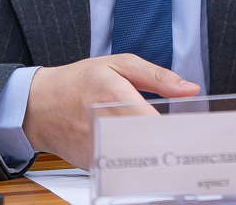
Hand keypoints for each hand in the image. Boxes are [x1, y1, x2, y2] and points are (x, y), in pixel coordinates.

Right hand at [23, 54, 198, 169]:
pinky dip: (136, 166)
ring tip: (170, 154)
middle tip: (189, 147)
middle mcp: (104, 123)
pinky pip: (121, 169)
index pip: (153, 119)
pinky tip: (144, 158)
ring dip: (155, 159)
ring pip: (136, 162)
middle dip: (171, 147)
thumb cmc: (79, 81)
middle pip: (148, 144)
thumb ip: (157, 76)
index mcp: (113, 94)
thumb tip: (189, 88)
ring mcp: (96, 146)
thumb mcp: (118, 65)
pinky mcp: (92, 163)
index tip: (196, 133)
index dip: (177, 129)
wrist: (39, 105)